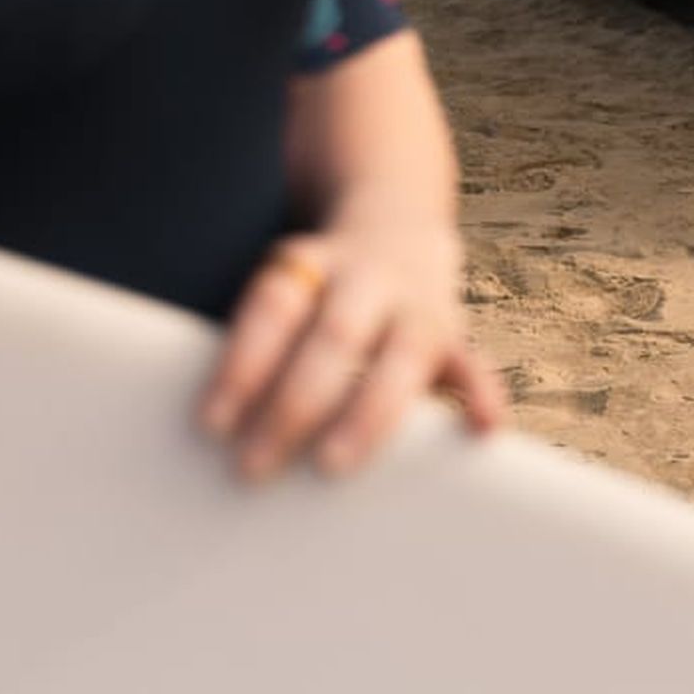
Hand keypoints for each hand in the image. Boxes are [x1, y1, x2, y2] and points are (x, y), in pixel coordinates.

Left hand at [197, 215, 507, 481]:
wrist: (394, 226)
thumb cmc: (313, 292)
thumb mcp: (281, 290)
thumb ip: (258, 347)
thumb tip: (215, 434)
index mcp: (311, 263)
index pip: (275, 307)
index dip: (242, 364)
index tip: (211, 426)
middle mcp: (367, 278)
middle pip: (334, 335)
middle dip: (295, 404)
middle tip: (253, 467)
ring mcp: (417, 304)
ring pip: (402, 354)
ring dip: (368, 412)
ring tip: (332, 465)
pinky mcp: (454, 335)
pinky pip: (473, 364)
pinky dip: (481, 397)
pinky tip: (482, 430)